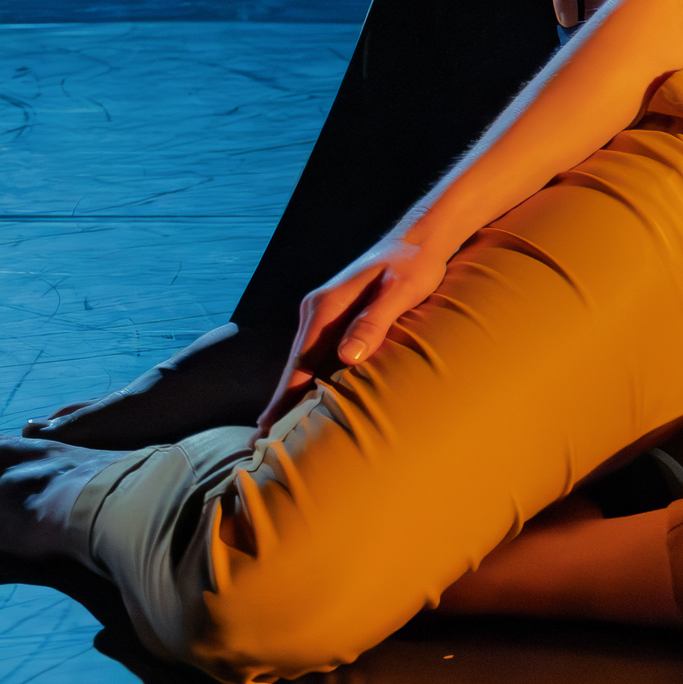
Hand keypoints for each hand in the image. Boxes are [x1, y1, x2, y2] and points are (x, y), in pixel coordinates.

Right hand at [264, 237, 451, 425]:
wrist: (419, 240)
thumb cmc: (414, 265)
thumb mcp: (400, 291)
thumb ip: (374, 322)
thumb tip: (349, 358)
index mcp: (325, 307)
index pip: (300, 362)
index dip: (284, 397)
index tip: (268, 427)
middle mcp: (318, 312)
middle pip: (297, 366)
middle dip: (281, 403)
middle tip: (263, 443)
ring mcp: (325, 315)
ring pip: (306, 362)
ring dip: (295, 394)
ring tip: (280, 431)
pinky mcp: (337, 319)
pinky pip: (320, 355)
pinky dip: (312, 380)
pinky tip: (310, 401)